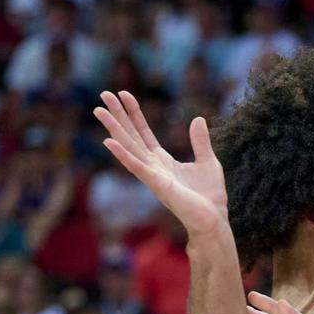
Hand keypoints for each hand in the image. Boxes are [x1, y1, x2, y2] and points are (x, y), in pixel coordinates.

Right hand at [93, 90, 228, 238]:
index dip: (134, 113)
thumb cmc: (209, 196)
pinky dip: (123, 154)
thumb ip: (200, 141)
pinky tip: (109, 141)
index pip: (143, 132)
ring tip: (99, 110)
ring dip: (114, 128)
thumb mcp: (208, 161)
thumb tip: (198, 119)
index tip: (124, 94)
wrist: (214, 220)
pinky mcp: (157, 184)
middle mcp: (152, 166)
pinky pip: (136, 167)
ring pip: (129, 147)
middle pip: (131, 135)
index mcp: (162, 160)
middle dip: (118, 115)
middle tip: (103, 93)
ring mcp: (152, 175)